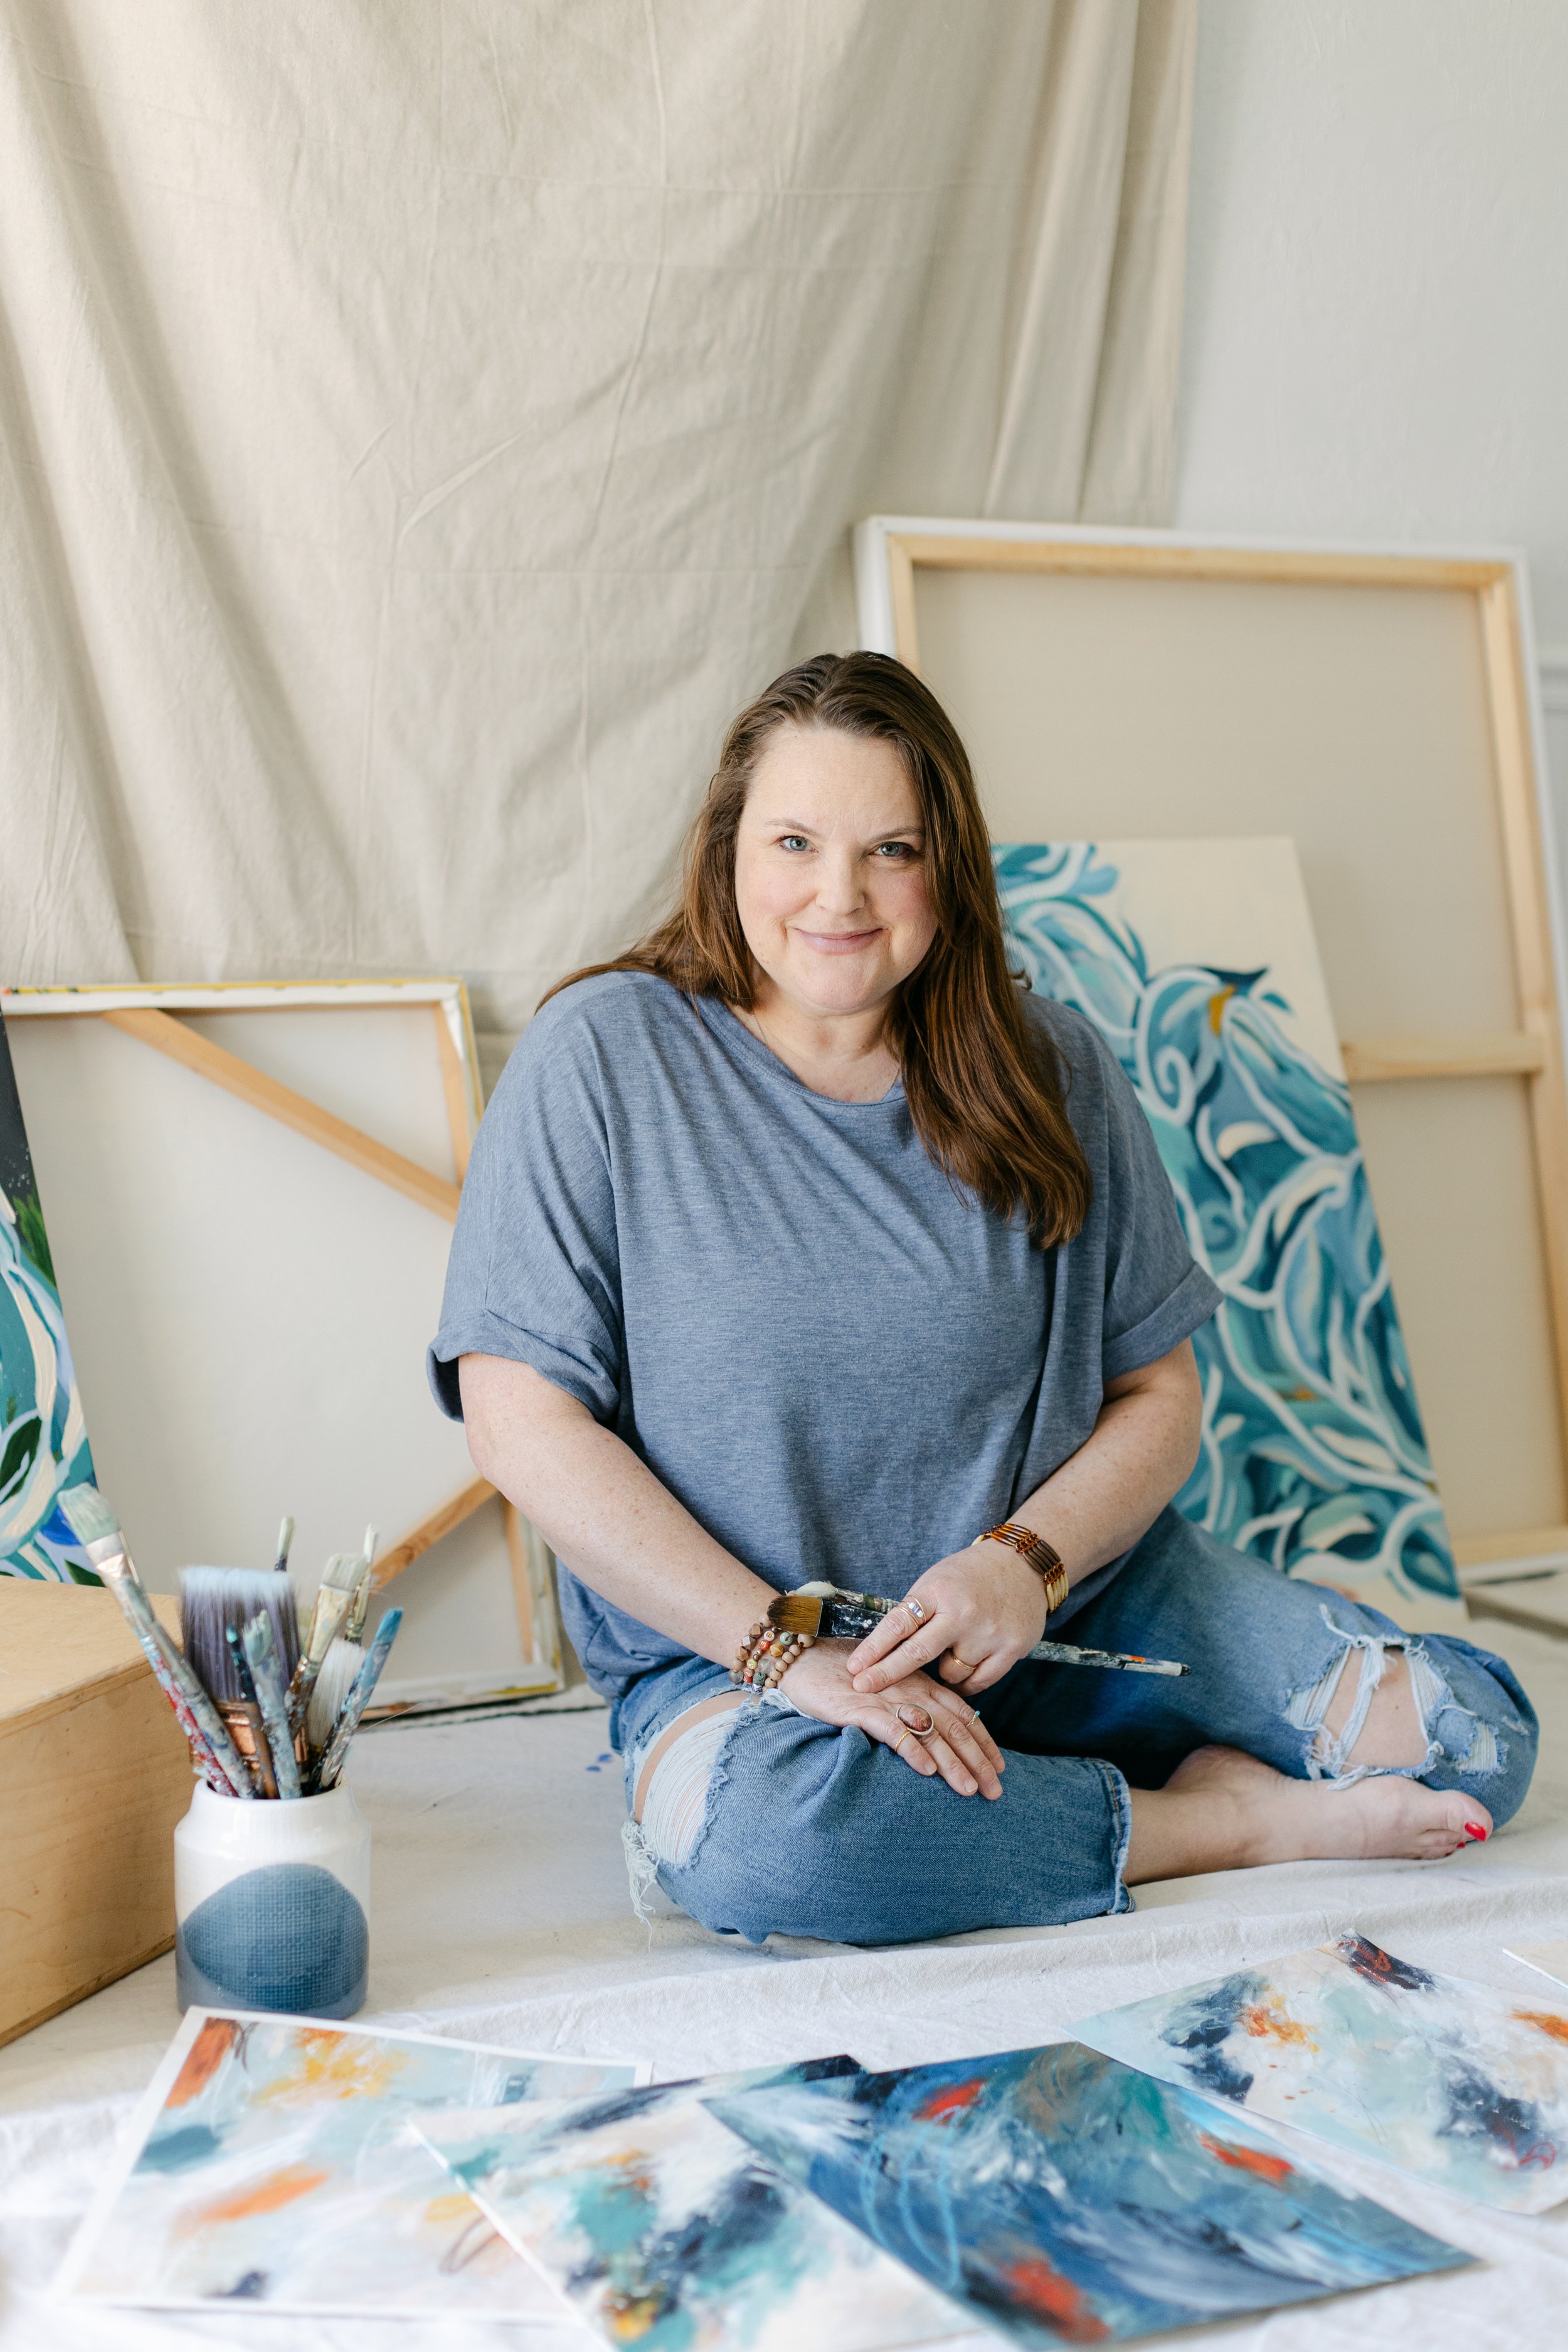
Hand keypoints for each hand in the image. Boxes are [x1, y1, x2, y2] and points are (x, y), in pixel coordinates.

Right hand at [781, 1640, 1004, 1798]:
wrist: (803, 1656)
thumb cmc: (845, 1676)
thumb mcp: (888, 1688)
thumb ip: (912, 1705)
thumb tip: (936, 1736)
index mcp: (920, 1683)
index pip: (962, 1713)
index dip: (983, 1741)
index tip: (999, 1768)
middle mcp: (910, 1689)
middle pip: (953, 1726)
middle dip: (976, 1760)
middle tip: (994, 1790)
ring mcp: (886, 1698)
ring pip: (929, 1731)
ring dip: (952, 1762)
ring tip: (968, 1789)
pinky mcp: (860, 1708)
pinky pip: (892, 1730)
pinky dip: (911, 1749)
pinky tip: (925, 1770)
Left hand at [846, 1542, 1048, 1696]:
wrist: (1024, 1565)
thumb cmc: (971, 1575)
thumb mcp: (937, 1581)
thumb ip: (917, 1612)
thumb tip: (885, 1652)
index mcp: (938, 1591)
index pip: (898, 1623)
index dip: (873, 1648)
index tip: (855, 1668)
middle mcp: (962, 1613)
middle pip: (917, 1654)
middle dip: (887, 1674)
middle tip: (863, 1687)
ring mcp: (988, 1633)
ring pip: (950, 1672)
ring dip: (944, 1668)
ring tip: (955, 1645)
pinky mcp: (1010, 1649)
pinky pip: (977, 1682)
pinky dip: (965, 1681)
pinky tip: (965, 1666)